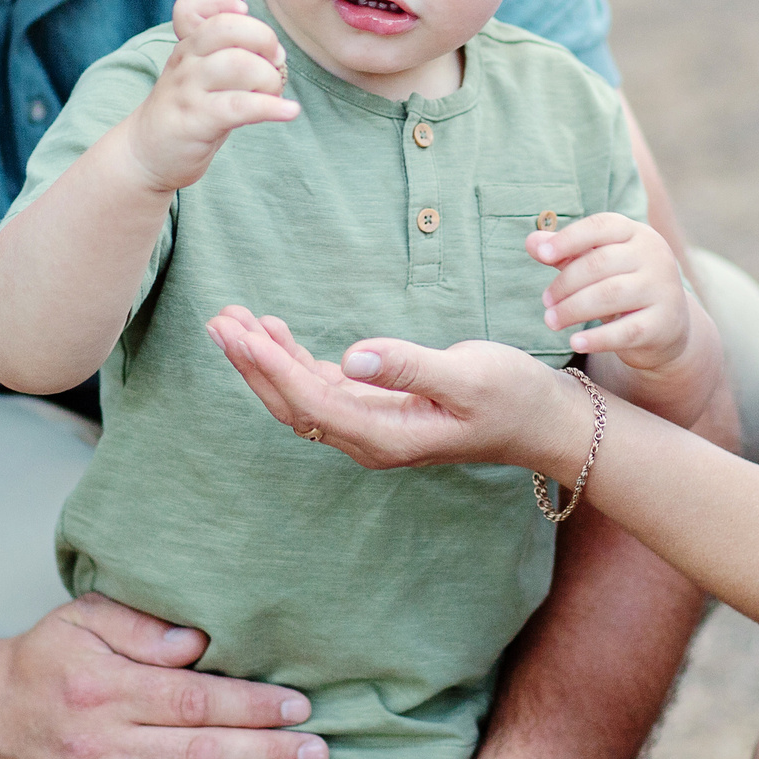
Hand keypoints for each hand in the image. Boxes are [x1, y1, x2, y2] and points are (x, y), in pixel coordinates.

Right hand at [0, 593, 334, 758]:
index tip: (299, 707)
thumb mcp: (84, 620)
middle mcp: (98, 746)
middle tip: (317, 755)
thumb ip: (141, 625)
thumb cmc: (47, 664)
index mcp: (105, 688)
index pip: (196, 701)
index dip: (254, 706)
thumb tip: (200, 640)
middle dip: (267, 757)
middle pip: (200, 756)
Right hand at [124, 0, 297, 192]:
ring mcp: (188, 90)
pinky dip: (271, 107)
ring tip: (274, 93)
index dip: (221, 2)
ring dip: (268, 77)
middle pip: (227, 28)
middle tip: (275, 62)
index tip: (244, 13)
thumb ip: (225, 52)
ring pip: (238, 64)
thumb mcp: (198, 73)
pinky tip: (289, 111)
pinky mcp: (196, 120)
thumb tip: (273, 48)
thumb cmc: (188, 110)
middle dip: (264, 40)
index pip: (190, 6)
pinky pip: (240, 106)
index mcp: (187, 46)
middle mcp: (185, 61)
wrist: (147, 154)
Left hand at [203, 307, 581, 480]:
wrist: (540, 421)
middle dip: (251, 364)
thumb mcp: (467, 375)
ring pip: (299, 397)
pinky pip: (320, 389)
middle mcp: (367, 438)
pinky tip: (275, 334)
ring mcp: (369, 427)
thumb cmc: (511, 396)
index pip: (310, 402)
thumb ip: (409, 366)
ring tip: (232, 320)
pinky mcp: (376, 410)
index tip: (242, 331)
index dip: (271, 368)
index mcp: (384, 436)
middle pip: (290, 405)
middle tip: (219, 320)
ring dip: (264, 361)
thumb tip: (352, 356)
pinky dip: (292, 360)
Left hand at [530, 213, 692, 370]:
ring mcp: (663, 289)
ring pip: (611, 295)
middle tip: (545, 302)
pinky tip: (575, 343)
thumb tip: (531, 241)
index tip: (543, 256)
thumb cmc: (622, 285)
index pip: (601, 226)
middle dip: (566, 283)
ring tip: (552, 321)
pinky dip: (598, 338)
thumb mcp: (596, 265)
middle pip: (601, 263)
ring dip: (574, 309)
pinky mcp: (664, 323)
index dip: (570, 238)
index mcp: (636, 233)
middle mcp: (654, 256)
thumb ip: (566, 251)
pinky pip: (626, 331)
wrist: (666, 325)